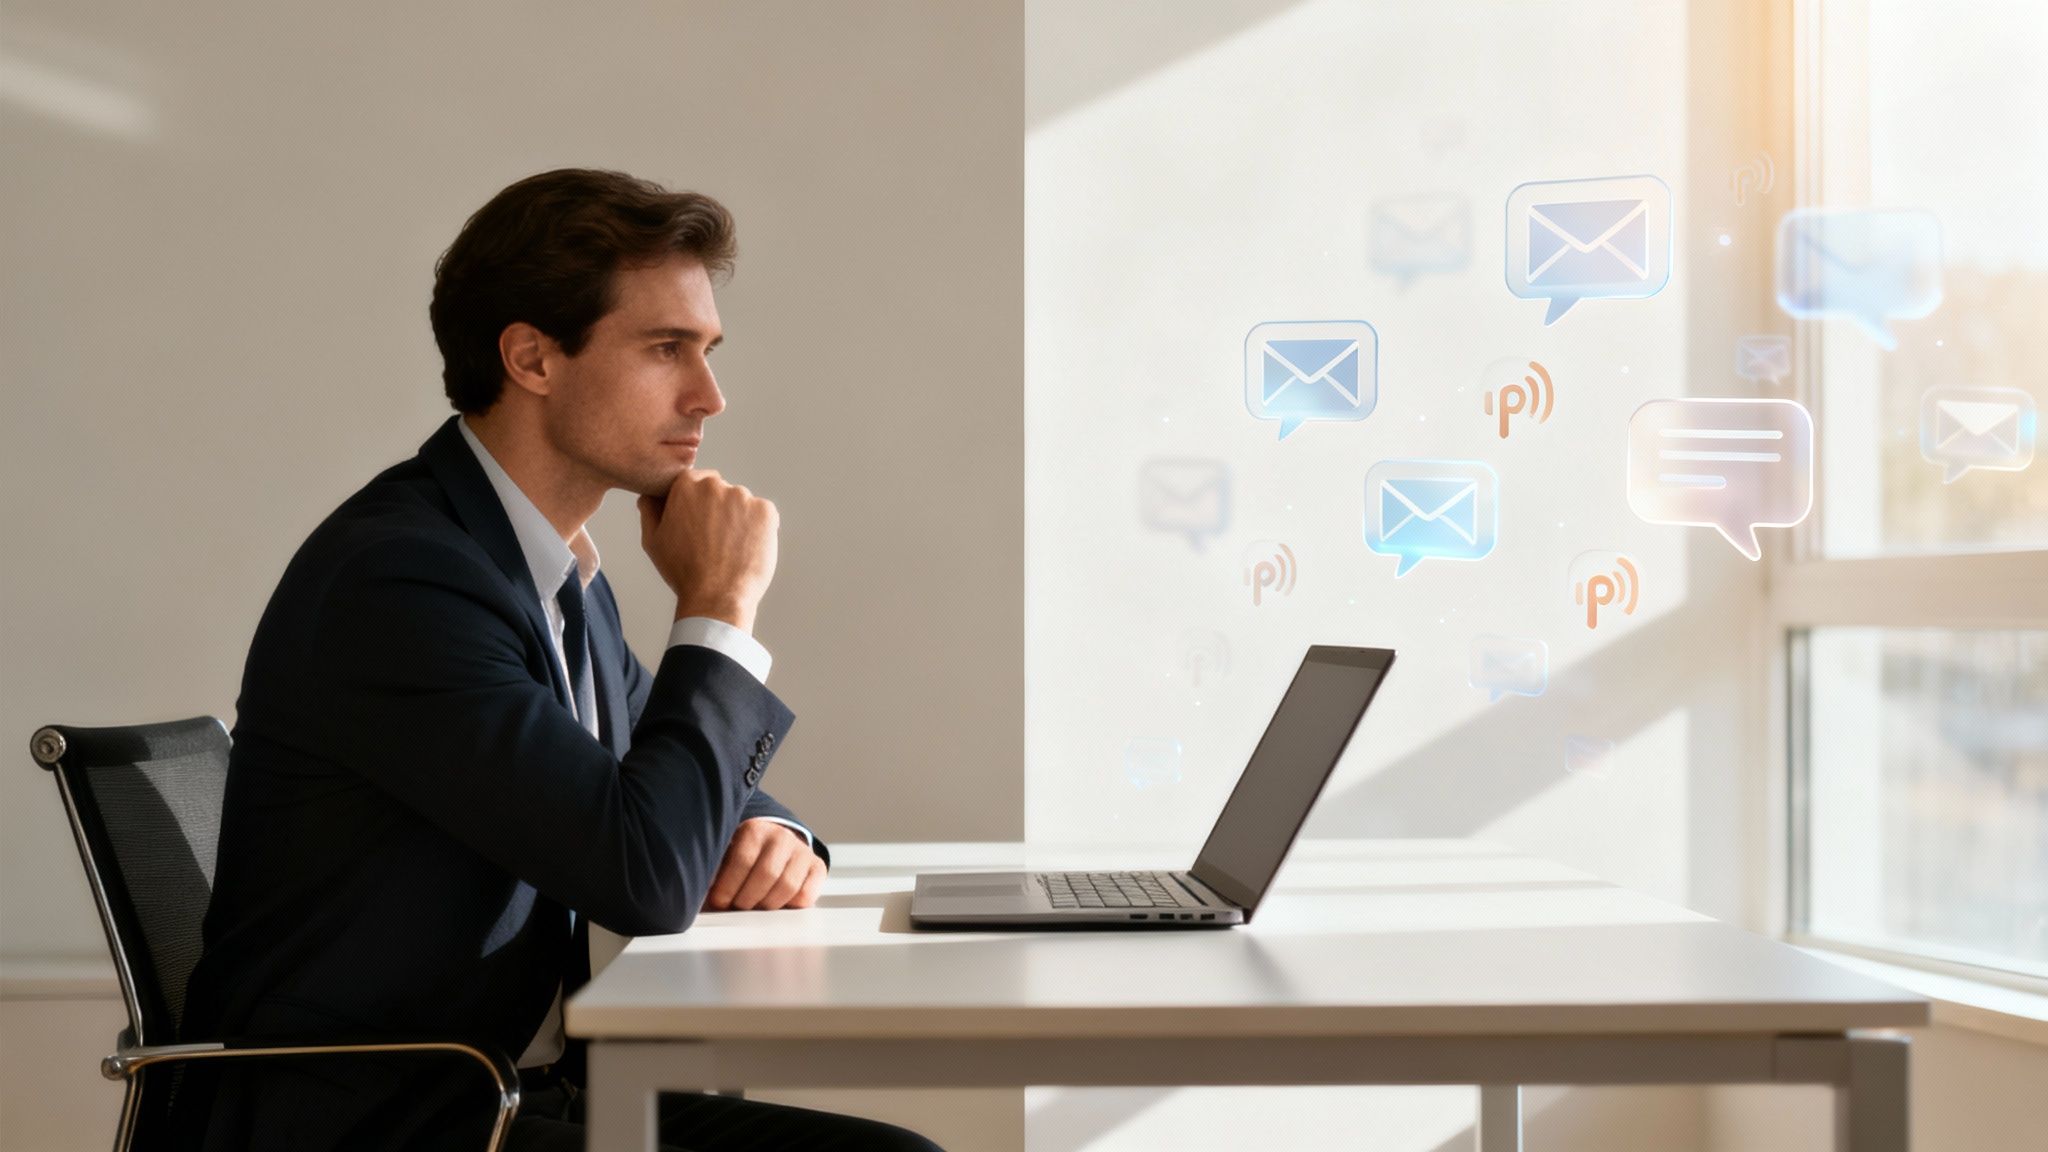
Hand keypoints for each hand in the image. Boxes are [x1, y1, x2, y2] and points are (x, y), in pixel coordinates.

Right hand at [637, 469, 778, 632]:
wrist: (716, 597)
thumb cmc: (683, 572)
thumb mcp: (653, 540)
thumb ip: (650, 511)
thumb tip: (649, 496)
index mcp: (686, 486)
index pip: (696, 480)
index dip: (698, 503)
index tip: (699, 523)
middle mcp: (715, 485)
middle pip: (720, 490)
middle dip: (719, 509)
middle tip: (714, 540)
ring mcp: (743, 497)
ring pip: (742, 503)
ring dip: (739, 518)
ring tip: (730, 548)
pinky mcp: (766, 511)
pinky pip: (763, 514)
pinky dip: (759, 528)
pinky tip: (747, 548)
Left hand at [704, 819, 825, 911]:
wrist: (773, 843)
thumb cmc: (741, 856)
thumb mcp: (725, 854)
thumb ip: (714, 870)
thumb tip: (695, 895)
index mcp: (755, 829)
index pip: (742, 860)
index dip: (729, 886)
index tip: (719, 902)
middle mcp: (782, 836)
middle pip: (767, 875)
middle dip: (748, 898)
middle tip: (737, 906)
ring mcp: (802, 851)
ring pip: (788, 887)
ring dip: (767, 904)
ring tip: (754, 906)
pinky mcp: (817, 867)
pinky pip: (806, 895)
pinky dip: (790, 905)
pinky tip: (777, 903)